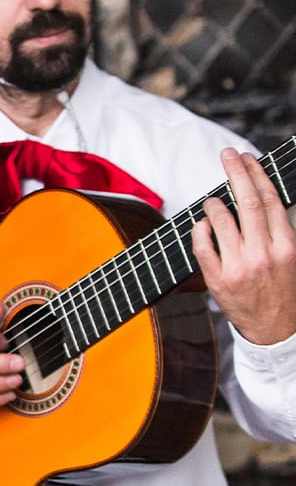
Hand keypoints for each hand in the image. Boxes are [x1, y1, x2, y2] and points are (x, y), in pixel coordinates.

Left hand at [193, 148, 295, 344]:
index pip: (269, 200)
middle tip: (227, 155)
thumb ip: (276, 230)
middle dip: (236, 173)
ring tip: (213, 199)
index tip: (246, 157)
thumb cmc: (282, 289)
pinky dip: (199, 230)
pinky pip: (202, 247)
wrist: (275, 331)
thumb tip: (258, 196)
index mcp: (286, 245)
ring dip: (214, 203)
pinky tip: (201, 223)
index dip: (257, 174)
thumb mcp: (291, 257)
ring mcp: (239, 266)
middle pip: (247, 202)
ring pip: (222, 221)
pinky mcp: (218, 280)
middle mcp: (264, 253)